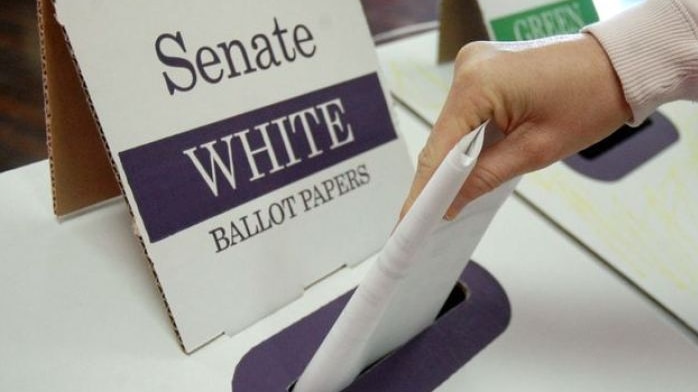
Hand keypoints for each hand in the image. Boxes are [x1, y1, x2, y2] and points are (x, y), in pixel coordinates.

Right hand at [400, 34, 631, 219]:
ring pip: (452, 127)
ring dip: (453, 160)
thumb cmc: (590, 100)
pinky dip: (466, 142)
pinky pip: (465, 114)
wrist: (618, 67)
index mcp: (479, 83)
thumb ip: (484, 177)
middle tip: (425, 219)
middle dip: (437, 178)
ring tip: (444, 200)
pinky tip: (465, 168)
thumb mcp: (535, 150)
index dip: (424, 189)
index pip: (439, 147)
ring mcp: (474, 66)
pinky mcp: (483, 71)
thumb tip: (448, 203)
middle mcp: (469, 68)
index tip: (409, 221)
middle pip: (442, 136)